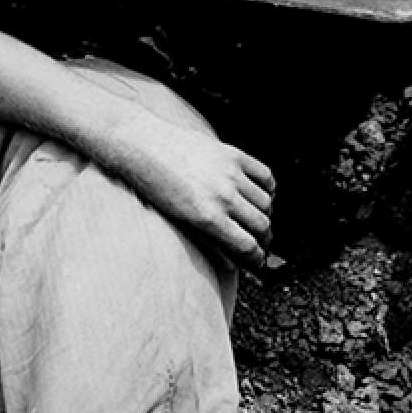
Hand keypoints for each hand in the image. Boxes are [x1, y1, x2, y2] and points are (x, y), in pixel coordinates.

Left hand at [133, 124, 276, 270]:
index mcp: (207, 217)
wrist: (143, 146)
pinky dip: (268, 189)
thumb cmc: (155, 188)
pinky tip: (259, 195)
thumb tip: (233, 265)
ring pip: (266, 202)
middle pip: (261, 225)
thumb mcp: (178, 222)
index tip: (257, 261)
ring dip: (265, 215)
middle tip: (260, 243)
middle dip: (264, 239)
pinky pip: (265, 176)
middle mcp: (223, 195)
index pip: (247, 246)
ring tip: (257, 220)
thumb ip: (209, 244)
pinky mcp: (233, 154)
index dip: (256, 258)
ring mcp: (231, 173)